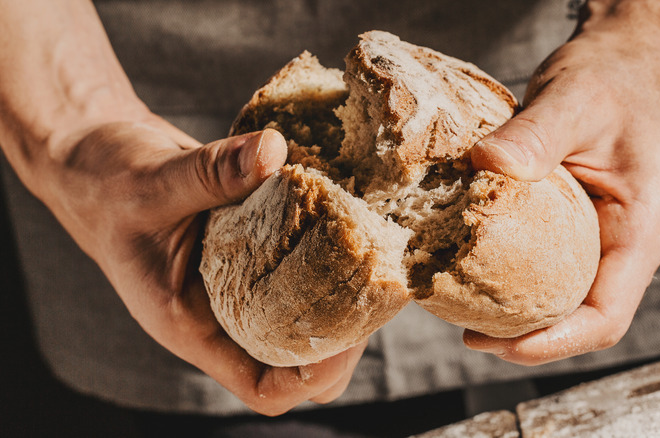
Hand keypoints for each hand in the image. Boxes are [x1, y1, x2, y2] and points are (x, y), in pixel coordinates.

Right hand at [42, 115, 365, 414]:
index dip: (312, 374)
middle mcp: (223, 313)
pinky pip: (298, 263)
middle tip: (373, 285)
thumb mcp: (151, 181)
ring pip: (304, 312)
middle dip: (343, 335)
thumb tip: (274, 152)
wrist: (97, 160)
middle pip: (298, 360)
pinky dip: (325, 248)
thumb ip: (210, 172)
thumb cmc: (106, 184)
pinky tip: (348, 214)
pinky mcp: (253, 248)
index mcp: (193, 325)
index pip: (264, 386)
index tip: (351, 331)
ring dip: (341, 290)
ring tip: (371, 251)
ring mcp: (240, 283)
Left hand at [465, 0, 659, 364]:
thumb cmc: (614, 79)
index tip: (498, 344)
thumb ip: (536, 135)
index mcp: (643, 228)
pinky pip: (551, 266)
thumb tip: (483, 165)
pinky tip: (476, 269)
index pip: (606, 315)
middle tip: (467, 333)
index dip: (554, 342)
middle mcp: (628, 243)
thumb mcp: (575, 99)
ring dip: (520, 313)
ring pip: (566, 297)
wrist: (628, 60)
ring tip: (465, 311)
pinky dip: (516, 278)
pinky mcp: (582, 224)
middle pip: (582, 318)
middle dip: (527, 337)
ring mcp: (606, 236)